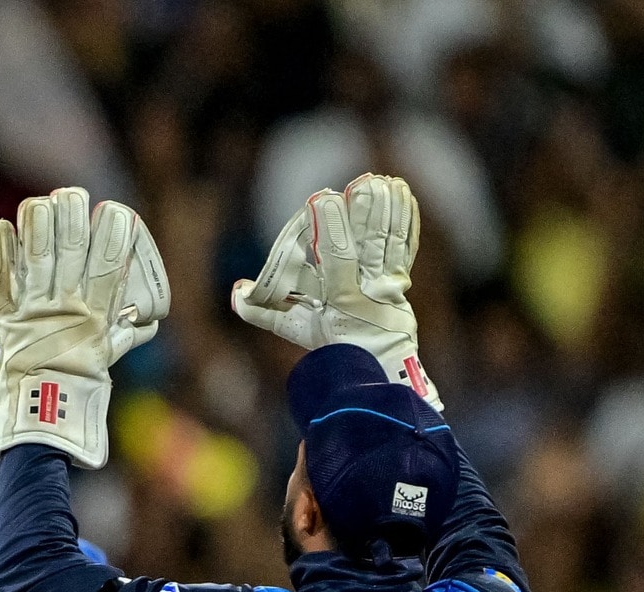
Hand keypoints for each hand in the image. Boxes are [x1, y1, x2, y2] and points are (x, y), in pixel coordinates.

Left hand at [0, 188, 169, 468]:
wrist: (37, 410)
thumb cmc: (79, 382)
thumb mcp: (110, 356)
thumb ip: (127, 333)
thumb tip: (146, 320)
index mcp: (97, 311)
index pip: (111, 257)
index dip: (113, 225)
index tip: (111, 210)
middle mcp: (65, 303)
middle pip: (71, 242)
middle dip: (72, 210)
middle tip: (71, 198)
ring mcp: (31, 305)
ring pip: (35, 247)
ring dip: (38, 219)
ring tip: (40, 208)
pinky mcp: (0, 310)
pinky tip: (2, 229)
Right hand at [230, 173, 442, 410]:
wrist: (378, 360)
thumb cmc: (334, 342)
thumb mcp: (297, 329)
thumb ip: (262, 312)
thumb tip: (237, 291)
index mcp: (340, 301)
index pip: (337, 259)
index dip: (332, 228)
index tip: (325, 198)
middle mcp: (368, 289)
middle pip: (370, 245)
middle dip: (366, 212)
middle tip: (363, 182)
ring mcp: (389, 282)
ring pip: (389, 240)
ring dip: (387, 209)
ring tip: (383, 180)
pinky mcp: (402, 277)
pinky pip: (405, 243)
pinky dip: (406, 218)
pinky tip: (402, 193)